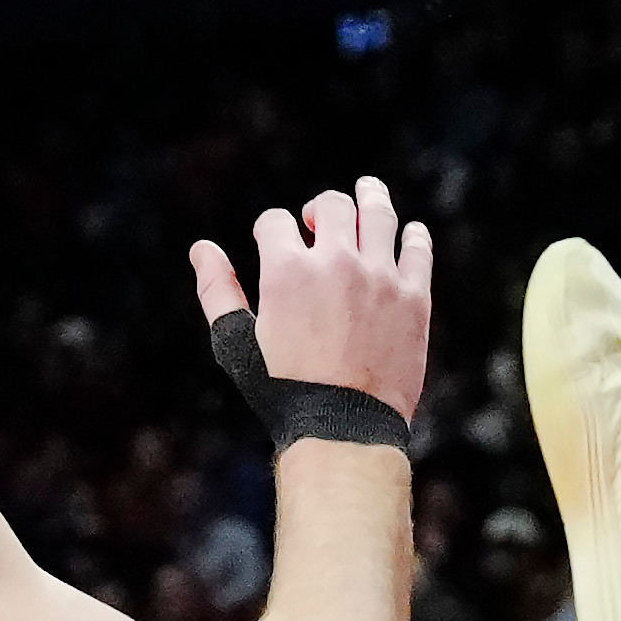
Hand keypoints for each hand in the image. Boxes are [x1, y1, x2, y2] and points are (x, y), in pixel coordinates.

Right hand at [189, 175, 434, 432]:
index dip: (269, 228)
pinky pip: (418, 248)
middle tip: (319, 220)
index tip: (274, 240)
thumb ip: (217, 291)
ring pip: (379, 213)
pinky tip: (408, 232)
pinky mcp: (415, 297)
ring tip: (368, 191)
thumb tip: (202, 248)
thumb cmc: (284, 391)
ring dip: (370, 196)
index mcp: (287, 271)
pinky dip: (412, 235)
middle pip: (332, 204)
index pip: (276, 220)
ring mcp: (380, 277)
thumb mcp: (237, 344)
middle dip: (320, 207)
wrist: (343, 429)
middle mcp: (336, 263)